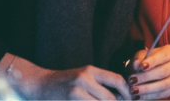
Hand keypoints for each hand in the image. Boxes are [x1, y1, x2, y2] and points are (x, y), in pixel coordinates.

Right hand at [0, 54, 130, 99]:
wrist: (38, 84)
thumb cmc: (65, 82)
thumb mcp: (84, 78)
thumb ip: (100, 85)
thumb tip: (121, 96)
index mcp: (91, 71)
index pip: (117, 80)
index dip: (127, 93)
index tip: (131, 99)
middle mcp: (84, 79)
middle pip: (110, 97)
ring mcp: (75, 91)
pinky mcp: (69, 100)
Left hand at [127, 45, 169, 99]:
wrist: (152, 68)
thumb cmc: (147, 59)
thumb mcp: (142, 55)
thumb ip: (139, 58)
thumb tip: (137, 64)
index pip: (164, 55)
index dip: (153, 61)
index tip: (142, 66)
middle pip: (164, 71)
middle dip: (146, 77)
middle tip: (132, 80)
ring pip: (163, 85)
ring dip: (147, 89)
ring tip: (134, 90)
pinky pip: (162, 94)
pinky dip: (149, 96)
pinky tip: (138, 96)